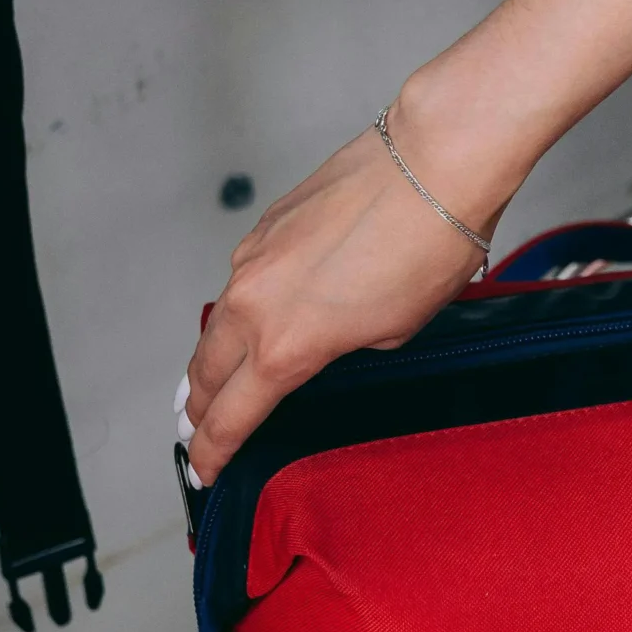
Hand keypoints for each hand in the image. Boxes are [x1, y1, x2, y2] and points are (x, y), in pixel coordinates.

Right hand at [179, 90, 508, 483]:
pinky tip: (258, 315)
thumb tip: (331, 338)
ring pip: (219, 324)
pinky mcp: (266, 225)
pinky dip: (244, 307)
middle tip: (198, 431)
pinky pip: (243, 280)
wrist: (432, 162)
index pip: (230, 417)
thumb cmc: (429, 246)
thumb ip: (345, 347)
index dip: (213, 450)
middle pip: (205, 373)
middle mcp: (254, 305)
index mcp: (285, 347)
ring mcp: (253, 259)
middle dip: (199, 409)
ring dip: (215, 357)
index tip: (205, 468)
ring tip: (214, 381)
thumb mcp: (395, 329)